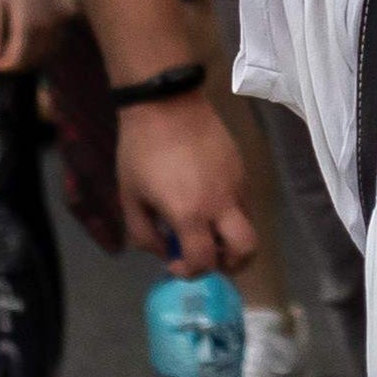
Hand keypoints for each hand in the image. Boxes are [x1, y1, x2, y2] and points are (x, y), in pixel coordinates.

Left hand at [0, 0, 76, 79]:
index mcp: (26, 24)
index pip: (16, 58)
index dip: (3, 65)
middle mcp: (46, 27)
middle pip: (32, 59)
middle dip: (15, 63)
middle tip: (0, 59)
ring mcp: (58, 21)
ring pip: (46, 51)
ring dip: (30, 57)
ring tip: (13, 51)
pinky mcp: (65, 14)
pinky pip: (55, 40)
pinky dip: (43, 46)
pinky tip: (31, 40)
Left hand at [111, 87, 259, 269]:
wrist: (166, 103)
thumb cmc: (140, 150)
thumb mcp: (129, 197)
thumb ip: (143, 234)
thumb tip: (163, 251)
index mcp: (190, 214)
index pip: (204, 262)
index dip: (190, 272)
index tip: (174, 262)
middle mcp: (221, 204)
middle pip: (247, 250)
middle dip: (232, 264)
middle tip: (210, 257)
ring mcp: (236, 185)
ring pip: (248, 225)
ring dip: (229, 237)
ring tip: (204, 226)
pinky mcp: (241, 168)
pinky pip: (242, 201)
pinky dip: (229, 212)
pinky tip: (205, 197)